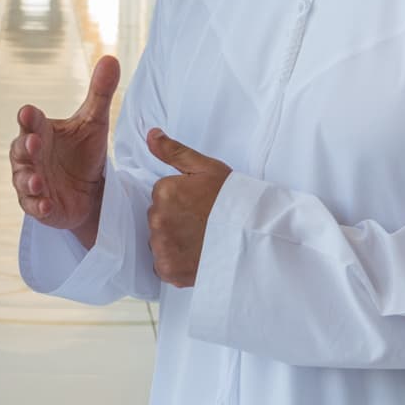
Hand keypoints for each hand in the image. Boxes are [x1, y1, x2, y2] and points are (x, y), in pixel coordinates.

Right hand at [12, 55, 119, 244]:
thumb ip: (100, 93)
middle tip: (35, 144)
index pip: (31, 121)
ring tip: (38, 181)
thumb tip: (111, 58)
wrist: (90, 191)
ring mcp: (31, 181)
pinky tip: (47, 205)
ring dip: (29, 179)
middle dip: (26, 147)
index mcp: (40, 131)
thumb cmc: (84, 152)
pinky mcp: (38, 205)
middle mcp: (30, 156)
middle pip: (21, 149)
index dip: (30, 118)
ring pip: (23, 179)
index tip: (29, 113)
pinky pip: (33, 206)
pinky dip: (38, 206)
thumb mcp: (95, 122)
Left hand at [144, 130, 231, 288]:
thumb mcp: (206, 168)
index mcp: (164, 191)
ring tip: (200, 240)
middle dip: (174, 219)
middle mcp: (157, 219)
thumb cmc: (233, 200)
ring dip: (173, 242)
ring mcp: (162, 247)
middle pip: (157, 218)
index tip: (199, 204)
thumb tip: (150, 134)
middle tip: (201, 222)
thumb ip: (173, 151)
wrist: (254, 236)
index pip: (160, 195)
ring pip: (159, 241)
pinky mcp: (169, 270)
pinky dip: (175, 263)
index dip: (181, 199)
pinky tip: (195, 256)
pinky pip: (162, 265)